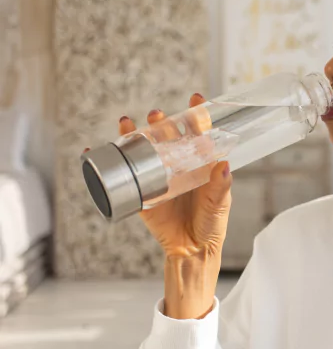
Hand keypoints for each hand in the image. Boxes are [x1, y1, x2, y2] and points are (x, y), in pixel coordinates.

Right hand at [87, 93, 232, 317]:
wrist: (191, 250)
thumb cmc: (211, 223)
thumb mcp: (219, 203)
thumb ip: (221, 185)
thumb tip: (223, 164)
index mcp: (199, 163)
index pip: (198, 133)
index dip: (196, 114)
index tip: (196, 98)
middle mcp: (177, 165)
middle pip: (167, 136)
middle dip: (161, 121)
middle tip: (157, 114)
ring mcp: (157, 177)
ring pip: (143, 149)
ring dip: (134, 133)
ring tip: (127, 122)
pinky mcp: (140, 193)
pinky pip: (121, 175)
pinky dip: (106, 160)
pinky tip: (94, 148)